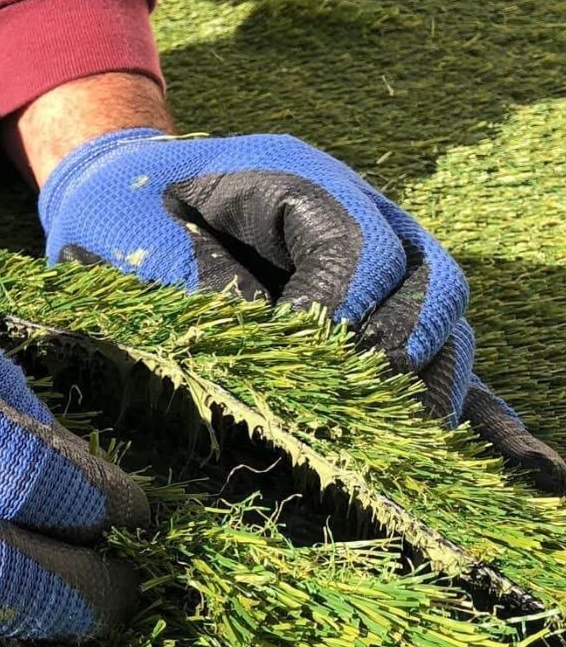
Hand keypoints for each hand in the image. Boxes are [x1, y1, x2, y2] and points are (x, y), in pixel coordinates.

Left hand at [39, 127, 565, 492]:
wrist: (126, 193)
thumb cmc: (123, 208)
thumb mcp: (132, 232)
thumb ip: (188, 282)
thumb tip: (263, 351)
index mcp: (302, 181)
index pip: (360, 249)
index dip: (337, 312)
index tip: (294, 358)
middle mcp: (359, 214)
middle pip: (428, 283)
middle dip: (392, 353)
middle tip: (349, 406)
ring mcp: (374, 263)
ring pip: (445, 322)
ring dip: (432, 386)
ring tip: (405, 447)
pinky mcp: (371, 310)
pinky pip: (438, 352)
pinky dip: (470, 404)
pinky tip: (523, 465)